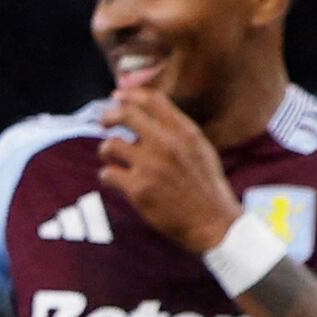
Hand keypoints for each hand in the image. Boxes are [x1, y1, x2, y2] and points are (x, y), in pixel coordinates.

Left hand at [94, 62, 239, 255]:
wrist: (213, 222)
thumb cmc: (205, 186)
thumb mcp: (200, 149)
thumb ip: (177, 130)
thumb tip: (148, 113)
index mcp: (185, 132)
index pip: (152, 100)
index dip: (129, 95)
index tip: (116, 97)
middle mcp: (167, 144)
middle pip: (126, 115)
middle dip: (109, 116)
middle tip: (103, 122)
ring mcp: (151, 166)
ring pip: (110, 145)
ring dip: (106, 151)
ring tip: (113, 159)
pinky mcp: (138, 189)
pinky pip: (108, 173)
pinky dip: (109, 176)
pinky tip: (117, 181)